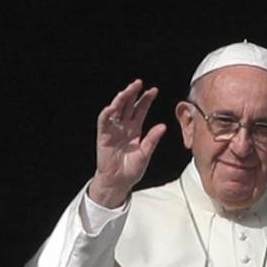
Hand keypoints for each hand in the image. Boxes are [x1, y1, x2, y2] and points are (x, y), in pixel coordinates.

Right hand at [88, 80, 166, 207]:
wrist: (119, 182)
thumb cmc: (132, 169)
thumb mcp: (146, 154)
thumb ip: (152, 140)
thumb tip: (163, 126)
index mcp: (135, 130)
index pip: (140, 110)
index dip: (146, 100)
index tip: (154, 90)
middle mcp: (124, 127)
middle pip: (128, 106)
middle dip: (133, 94)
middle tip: (138, 83)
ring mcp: (113, 131)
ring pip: (116, 110)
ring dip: (120, 99)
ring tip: (127, 90)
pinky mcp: (103, 137)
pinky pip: (104, 122)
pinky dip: (107, 114)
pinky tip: (112, 106)